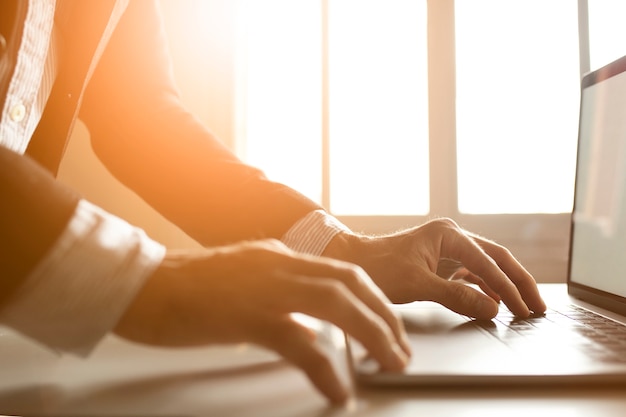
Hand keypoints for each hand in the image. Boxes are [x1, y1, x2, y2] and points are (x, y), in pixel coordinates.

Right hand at [114, 239, 410, 402]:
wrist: (141, 285)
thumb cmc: (188, 290)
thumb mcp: (245, 287)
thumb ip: (281, 303)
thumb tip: (310, 333)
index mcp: (280, 257)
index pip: (343, 273)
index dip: (374, 301)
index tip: (390, 328)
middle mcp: (279, 264)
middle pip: (350, 284)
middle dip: (384, 318)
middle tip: (400, 351)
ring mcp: (263, 285)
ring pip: (335, 302)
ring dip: (371, 333)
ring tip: (390, 363)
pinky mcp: (243, 313)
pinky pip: (295, 340)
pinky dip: (324, 366)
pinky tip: (338, 389)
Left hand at [323, 218, 546, 319]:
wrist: (353, 261)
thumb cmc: (378, 268)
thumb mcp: (418, 284)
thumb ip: (456, 296)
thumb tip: (492, 308)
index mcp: (448, 234)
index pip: (488, 262)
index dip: (508, 288)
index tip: (523, 309)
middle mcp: (452, 236)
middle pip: (496, 258)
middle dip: (518, 283)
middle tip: (537, 307)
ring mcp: (447, 247)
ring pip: (486, 265)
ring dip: (502, 286)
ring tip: (520, 307)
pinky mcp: (441, 259)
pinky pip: (471, 272)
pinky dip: (483, 287)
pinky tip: (490, 300)